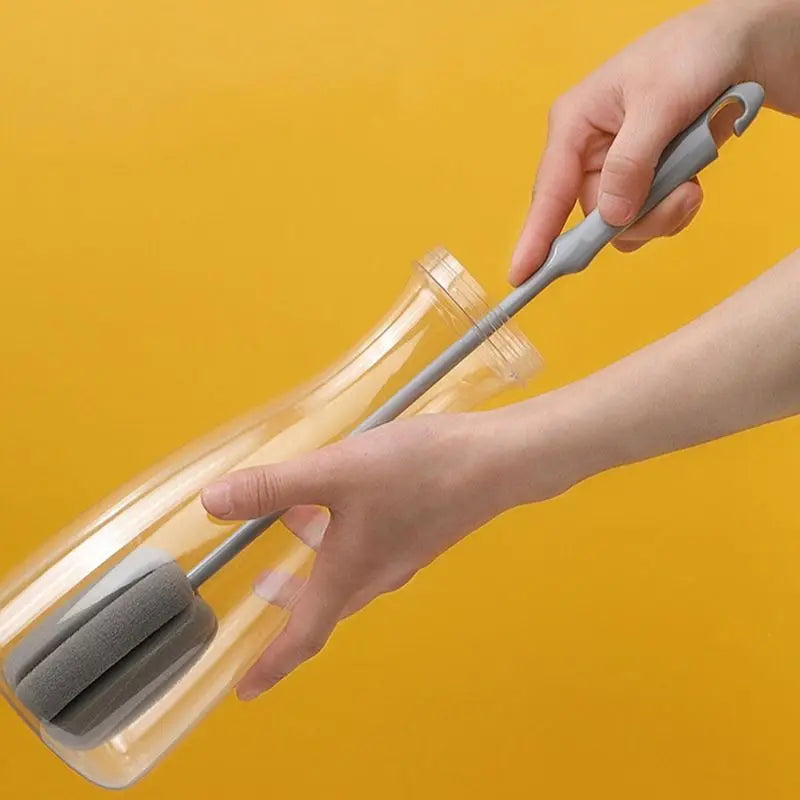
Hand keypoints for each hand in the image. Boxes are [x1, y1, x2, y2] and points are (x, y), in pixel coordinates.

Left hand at [200, 411, 578, 700]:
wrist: (495, 461)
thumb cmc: (417, 471)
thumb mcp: (336, 472)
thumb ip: (274, 486)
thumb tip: (211, 504)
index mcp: (350, 573)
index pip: (304, 635)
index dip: (271, 665)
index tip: (246, 689)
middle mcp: (378, 574)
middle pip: (324, 604)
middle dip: (288, 603)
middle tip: (258, 585)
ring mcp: (403, 554)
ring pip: (347, 573)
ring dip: (314, 561)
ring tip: (291, 520)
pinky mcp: (419, 532)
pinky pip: (369, 550)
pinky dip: (341, 537)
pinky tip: (342, 496)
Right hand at [509, 0, 799, 284]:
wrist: (735, 48)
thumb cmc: (689, 57)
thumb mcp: (660, 103)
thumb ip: (632, 162)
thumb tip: (610, 217)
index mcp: (574, 127)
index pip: (549, 191)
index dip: (535, 237)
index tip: (521, 275)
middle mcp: (586, 155)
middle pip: (595, 218)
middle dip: (641, 217)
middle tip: (686, 195)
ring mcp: (613, 173)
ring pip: (622, 226)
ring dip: (663, 215)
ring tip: (694, 183)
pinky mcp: (639, 184)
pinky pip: (646, 223)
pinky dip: (673, 213)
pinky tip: (692, 183)